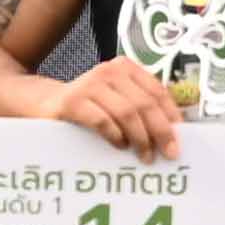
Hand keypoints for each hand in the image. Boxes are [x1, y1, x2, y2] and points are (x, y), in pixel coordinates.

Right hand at [49, 59, 188, 162]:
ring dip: (140, 138)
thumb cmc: (88, 106)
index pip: (157, 91)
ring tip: (145, 156)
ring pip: (127, 112)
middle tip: (169, 154)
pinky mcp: (72, 102)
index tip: (181, 138)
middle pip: (145, 103)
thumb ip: (140, 107)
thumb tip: (173, 132)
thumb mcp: (116, 99)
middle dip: (161, 131)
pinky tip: (120, 146)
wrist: (44, 103)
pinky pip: (102, 121)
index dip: (171, 116)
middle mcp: (109, 71)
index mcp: (125, 68)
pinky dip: (115, 136)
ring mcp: (89, 85)